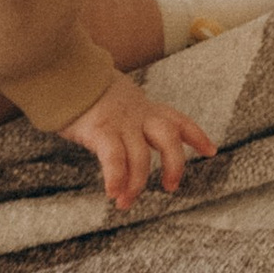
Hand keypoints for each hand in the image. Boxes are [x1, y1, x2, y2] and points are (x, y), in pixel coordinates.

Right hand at [65, 72, 216, 209]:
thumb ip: (128, 116)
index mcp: (144, 107)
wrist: (63, 70)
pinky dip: (116, 177)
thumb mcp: (117, 99)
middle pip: (169, 137)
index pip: (178, 119)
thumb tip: (128, 139)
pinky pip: (114, 158)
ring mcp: (120, 122)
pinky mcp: (99, 129)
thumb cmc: (84, 90)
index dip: (196, 135)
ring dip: (136, 184)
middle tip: (170, 187)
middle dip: (174, 164)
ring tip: (125, 203)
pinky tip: (113, 193)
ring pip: (141, 156)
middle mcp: (137, 114)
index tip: (210, 151)